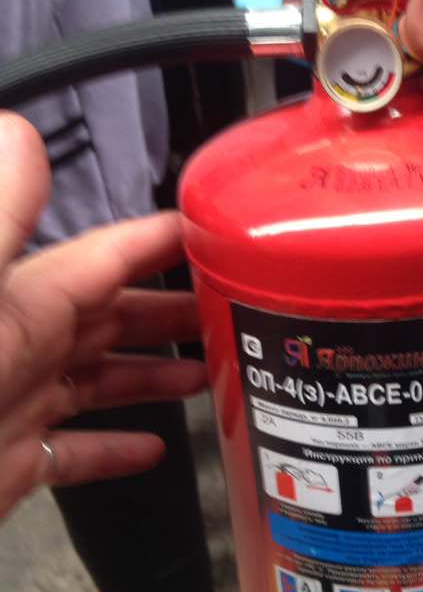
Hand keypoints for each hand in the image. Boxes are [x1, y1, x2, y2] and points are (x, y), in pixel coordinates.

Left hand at [0, 112, 208, 518]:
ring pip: (100, 379)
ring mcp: (18, 402)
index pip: (106, 257)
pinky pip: (76, 450)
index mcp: (24, 303)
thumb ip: (0, 217)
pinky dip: (116, 448)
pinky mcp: (13, 458)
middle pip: (112, 316)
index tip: (212, 232)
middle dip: (171, 308)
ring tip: (208, 374)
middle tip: (230, 309)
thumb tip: (20, 134)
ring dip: (155, 373)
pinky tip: (152, 448)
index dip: (158, 240)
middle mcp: (23, 346)